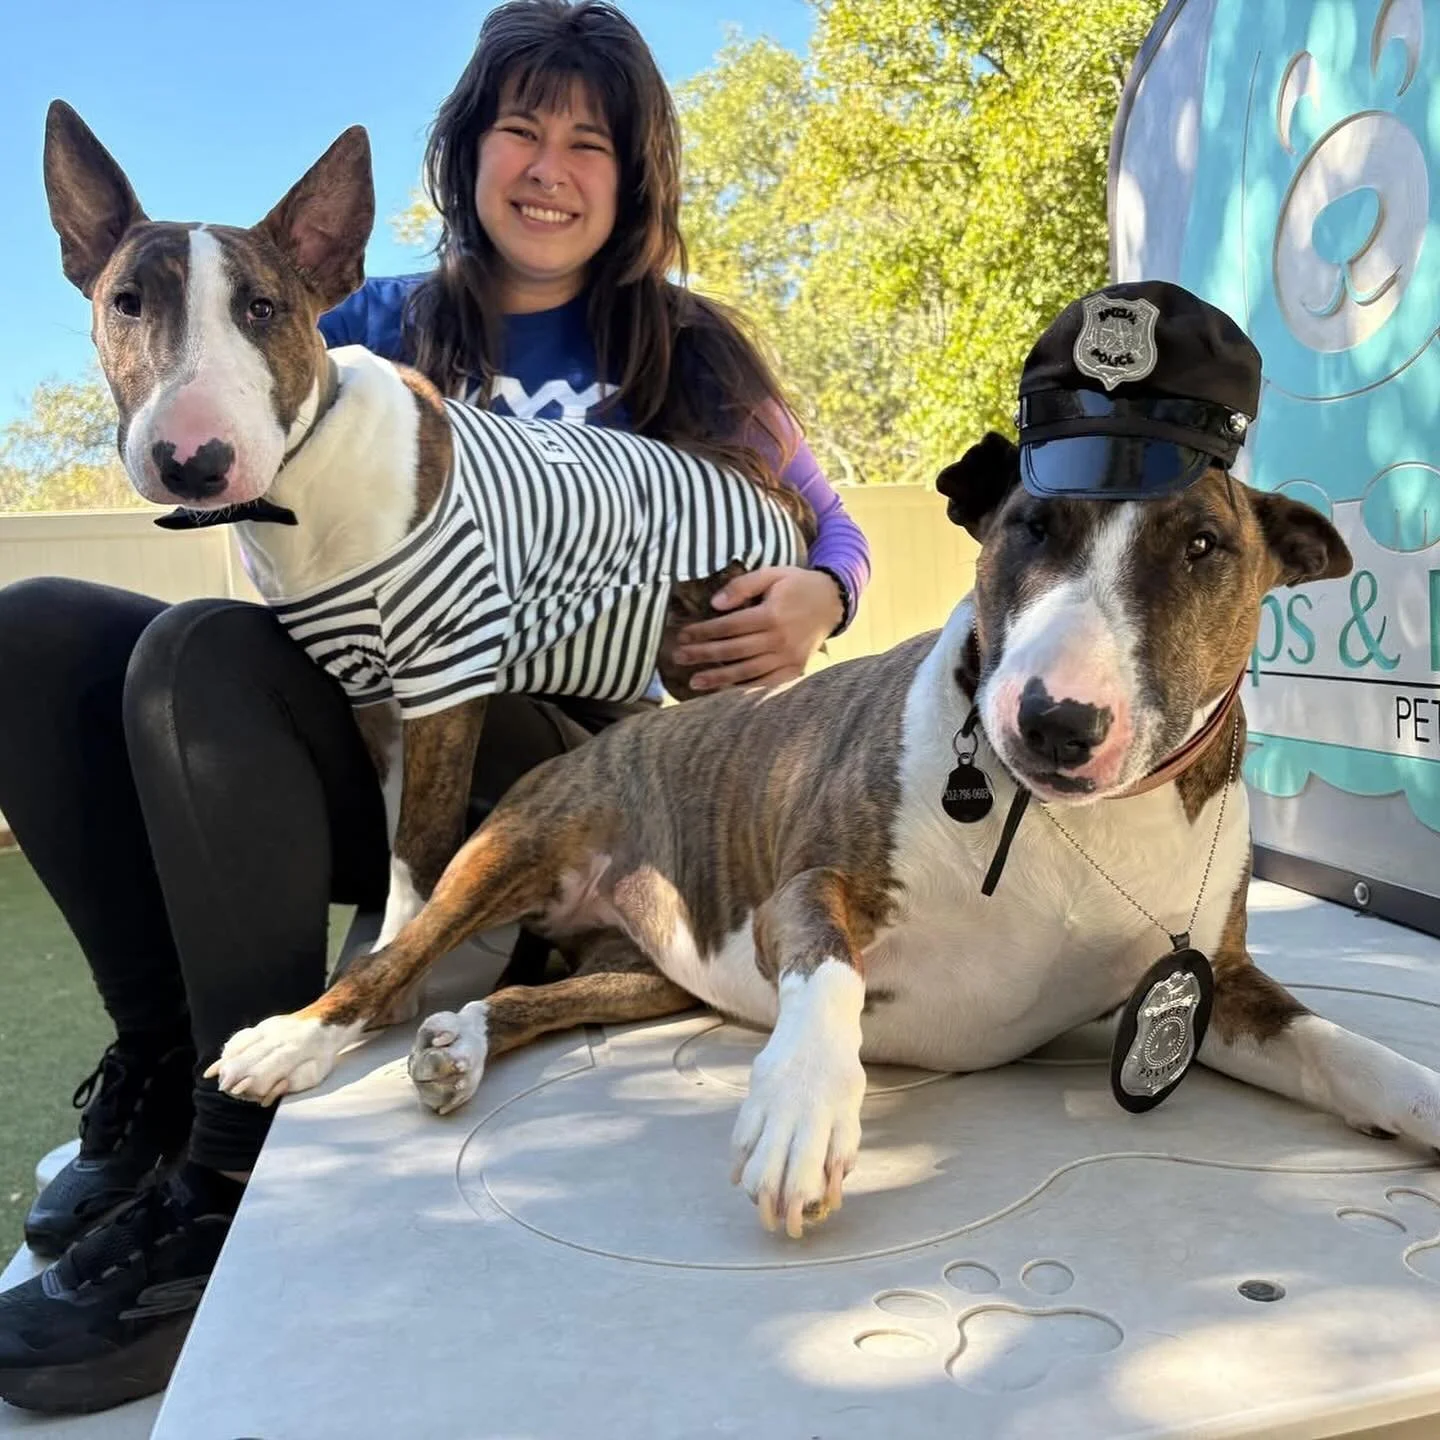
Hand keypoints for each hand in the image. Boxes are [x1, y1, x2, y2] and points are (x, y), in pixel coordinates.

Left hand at [668, 566, 843, 691]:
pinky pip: (767, 683)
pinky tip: (725, 693)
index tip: (683, 635)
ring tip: (694, 682)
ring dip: (718, 678)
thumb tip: (715, 604)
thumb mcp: (772, 574)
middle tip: (678, 658)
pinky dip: (745, 690)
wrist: (832, 602)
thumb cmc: (797, 585)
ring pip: (747, 671)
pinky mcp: (794, 669)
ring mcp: (788, 658)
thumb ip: (742, 586)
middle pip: (733, 650)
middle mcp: (779, 639)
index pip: (729, 626)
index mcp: (771, 614)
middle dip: (703, 654)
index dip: (703, 631)